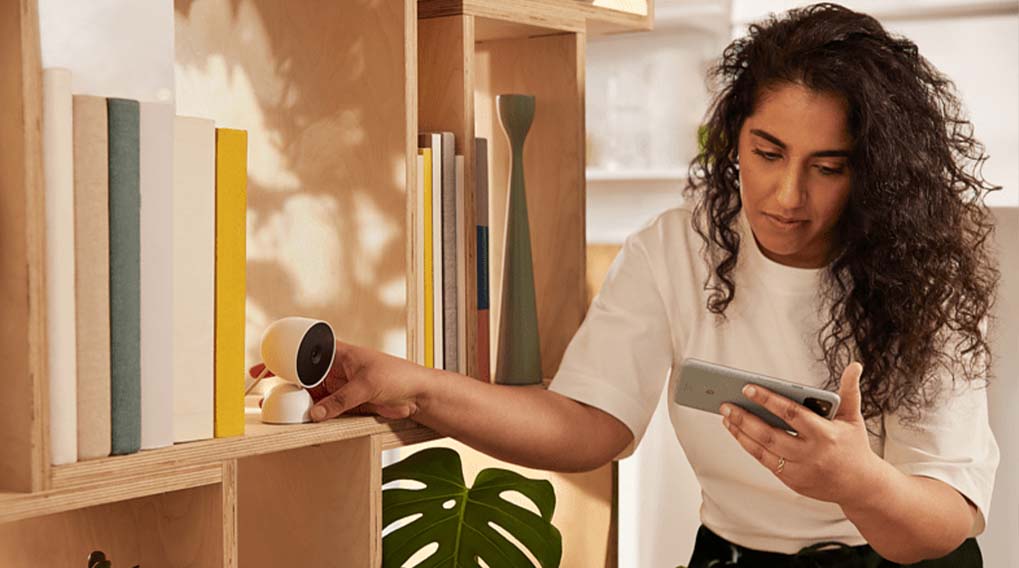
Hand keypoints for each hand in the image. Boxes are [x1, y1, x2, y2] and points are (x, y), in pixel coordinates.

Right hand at [247, 340, 429, 421]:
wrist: (416, 393)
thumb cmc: (397, 376)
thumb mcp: (367, 385)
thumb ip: (340, 401)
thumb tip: (315, 413)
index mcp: (338, 353)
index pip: (304, 352)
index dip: (282, 358)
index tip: (263, 367)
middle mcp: (334, 369)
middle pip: (301, 375)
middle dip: (281, 382)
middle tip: (261, 394)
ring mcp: (337, 387)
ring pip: (308, 394)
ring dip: (293, 402)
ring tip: (274, 409)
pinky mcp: (343, 403)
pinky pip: (321, 409)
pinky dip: (309, 415)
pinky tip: (298, 419)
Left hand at [719, 362, 881, 505]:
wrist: (861, 486)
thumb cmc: (854, 445)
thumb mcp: (853, 417)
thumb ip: (849, 390)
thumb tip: (854, 365)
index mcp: (825, 434)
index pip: (792, 414)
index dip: (768, 400)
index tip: (748, 387)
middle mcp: (811, 454)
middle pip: (770, 434)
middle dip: (744, 418)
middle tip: (725, 403)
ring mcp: (800, 470)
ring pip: (763, 450)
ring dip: (741, 432)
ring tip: (726, 416)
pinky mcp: (792, 481)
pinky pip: (765, 462)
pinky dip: (749, 446)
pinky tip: (737, 432)